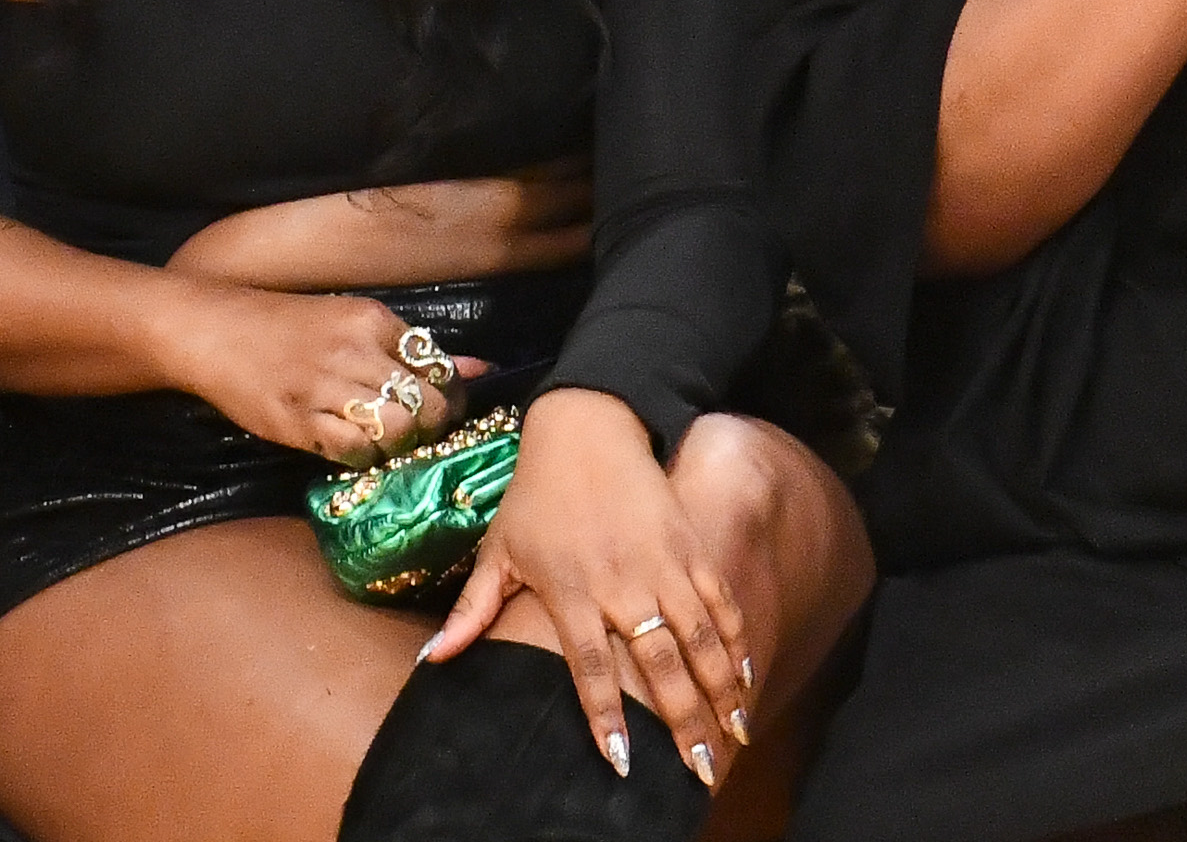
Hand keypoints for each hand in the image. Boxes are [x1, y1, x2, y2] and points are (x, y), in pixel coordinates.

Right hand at [160, 280, 485, 464]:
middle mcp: (354, 352)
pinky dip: (366, 456)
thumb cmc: (289, 326)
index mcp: (374, 321)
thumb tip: (482, 368)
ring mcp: (323, 388)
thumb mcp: (356, 320)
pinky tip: (361, 450)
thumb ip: (416, 348)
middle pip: (426, 402)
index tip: (445, 406)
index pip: (438, 366)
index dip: (450, 393)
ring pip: (396, 429)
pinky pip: (352, 450)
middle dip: (436, 424)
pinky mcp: (295, 421)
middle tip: (425, 431)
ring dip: (403, 444)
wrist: (215, 332)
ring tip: (394, 442)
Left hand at [428, 388, 752, 789]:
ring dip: (719, 687)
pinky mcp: (691, 544)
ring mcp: (663, 564)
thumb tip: (433, 661)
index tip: (623, 762)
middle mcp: (621, 583)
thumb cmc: (536, 495)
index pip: (589, 668)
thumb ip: (473, 609)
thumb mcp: (498, 551)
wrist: (589, 427)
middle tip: (701, 767)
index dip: (607, 716)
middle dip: (683, 719)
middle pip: (659, 663)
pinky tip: (745, 672)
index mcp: (570, 592)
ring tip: (735, 732)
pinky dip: (735, 637)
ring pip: (699, 636)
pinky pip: (720, 599)